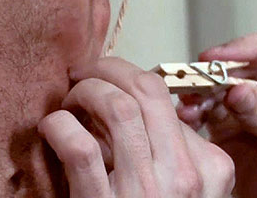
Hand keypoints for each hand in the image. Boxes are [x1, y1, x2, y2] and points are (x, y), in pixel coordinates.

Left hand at [39, 57, 234, 196]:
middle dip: (105, 69)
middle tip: (82, 75)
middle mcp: (182, 175)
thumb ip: (164, 149)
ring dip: (83, 93)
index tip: (104, 79)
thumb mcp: (177, 186)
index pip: (162, 95)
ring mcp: (144, 191)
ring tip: (69, 103)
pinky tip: (51, 129)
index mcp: (206, 167)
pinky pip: (79, 146)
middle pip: (143, 90)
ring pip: (115, 107)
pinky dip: (58, 126)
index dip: (124, 77)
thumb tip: (129, 104)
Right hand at [177, 30, 256, 197]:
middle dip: (208, 75)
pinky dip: (188, 118)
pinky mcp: (224, 134)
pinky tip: (184, 119)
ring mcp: (241, 115)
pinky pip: (201, 118)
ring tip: (188, 105)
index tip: (216, 57)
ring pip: (212, 94)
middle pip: (231, 72)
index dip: (241, 48)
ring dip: (195, 97)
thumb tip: (239, 91)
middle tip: (192, 80)